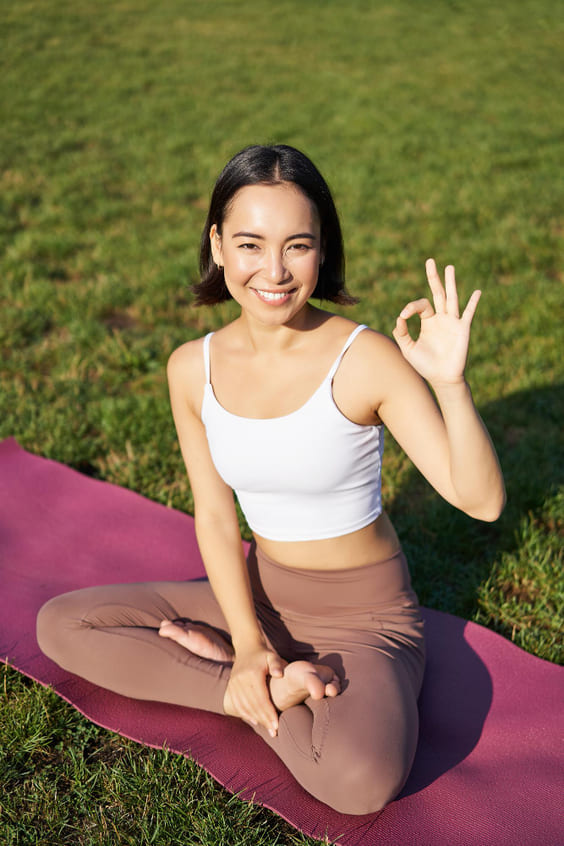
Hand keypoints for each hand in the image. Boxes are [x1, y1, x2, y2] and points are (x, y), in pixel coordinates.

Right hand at [224, 644, 284, 737]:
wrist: (247, 647)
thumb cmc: (264, 655)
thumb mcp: (272, 656)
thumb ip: (277, 664)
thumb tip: (279, 675)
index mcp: (251, 674)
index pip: (260, 698)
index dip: (268, 712)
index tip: (277, 724)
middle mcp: (240, 680)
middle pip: (252, 705)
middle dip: (264, 720)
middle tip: (274, 731)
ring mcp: (233, 684)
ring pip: (243, 707)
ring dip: (255, 719)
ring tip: (267, 728)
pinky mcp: (230, 687)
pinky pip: (236, 705)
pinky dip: (244, 715)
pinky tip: (254, 721)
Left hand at [392, 259, 480, 385]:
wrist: (441, 379)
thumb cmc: (425, 365)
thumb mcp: (408, 349)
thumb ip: (402, 333)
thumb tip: (399, 317)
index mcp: (428, 321)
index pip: (420, 305)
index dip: (410, 307)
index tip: (404, 316)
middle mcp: (441, 318)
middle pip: (437, 293)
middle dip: (433, 277)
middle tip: (430, 261)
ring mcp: (452, 322)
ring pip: (452, 298)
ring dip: (450, 283)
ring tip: (449, 267)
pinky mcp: (462, 329)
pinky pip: (468, 314)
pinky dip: (472, 303)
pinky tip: (477, 292)